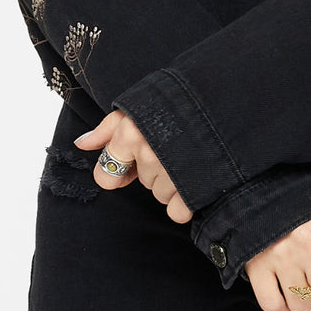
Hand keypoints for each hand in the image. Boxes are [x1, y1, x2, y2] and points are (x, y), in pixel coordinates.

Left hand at [74, 109, 192, 224]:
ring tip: (190, 158)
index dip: (120, 169)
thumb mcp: (141, 105)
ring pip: (160, 196)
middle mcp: (148, 153)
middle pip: (141, 183)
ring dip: (173, 183)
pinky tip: (197, 179)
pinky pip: (178, 211)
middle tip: (175, 146)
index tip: (133, 161)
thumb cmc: (180, 100)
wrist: (228, 98)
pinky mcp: (193, 189)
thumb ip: (109, 127)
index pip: (106, 175)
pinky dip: (187, 201)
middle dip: (155, 169)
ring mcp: (171, 172)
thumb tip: (82, 144)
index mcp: (130, 132)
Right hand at [244, 207, 310, 310]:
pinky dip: (282, 307)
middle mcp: (310, 243)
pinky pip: (274, 307)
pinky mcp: (257, 264)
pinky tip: (285, 291)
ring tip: (302, 278)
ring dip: (306, 301)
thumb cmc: (310, 205)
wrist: (266, 184)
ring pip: (303, 307)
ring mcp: (282, 254)